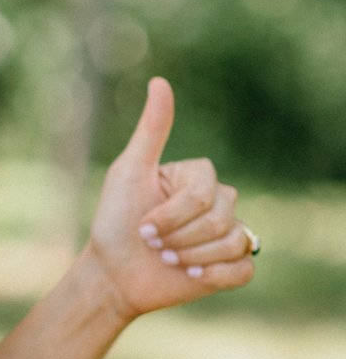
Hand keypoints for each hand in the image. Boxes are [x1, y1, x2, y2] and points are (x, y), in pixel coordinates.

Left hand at [86, 77, 255, 319]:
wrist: (114, 274)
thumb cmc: (116, 221)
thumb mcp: (129, 172)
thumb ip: (151, 130)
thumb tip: (160, 81)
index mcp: (197, 177)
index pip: (204, 193)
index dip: (172, 215)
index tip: (142, 226)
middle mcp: (218, 201)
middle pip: (220, 218)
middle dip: (179, 238)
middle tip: (153, 246)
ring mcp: (229, 232)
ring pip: (233, 243)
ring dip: (191, 258)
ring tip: (167, 260)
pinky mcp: (232, 265)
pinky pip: (244, 269)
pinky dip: (215, 276)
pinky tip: (192, 277)